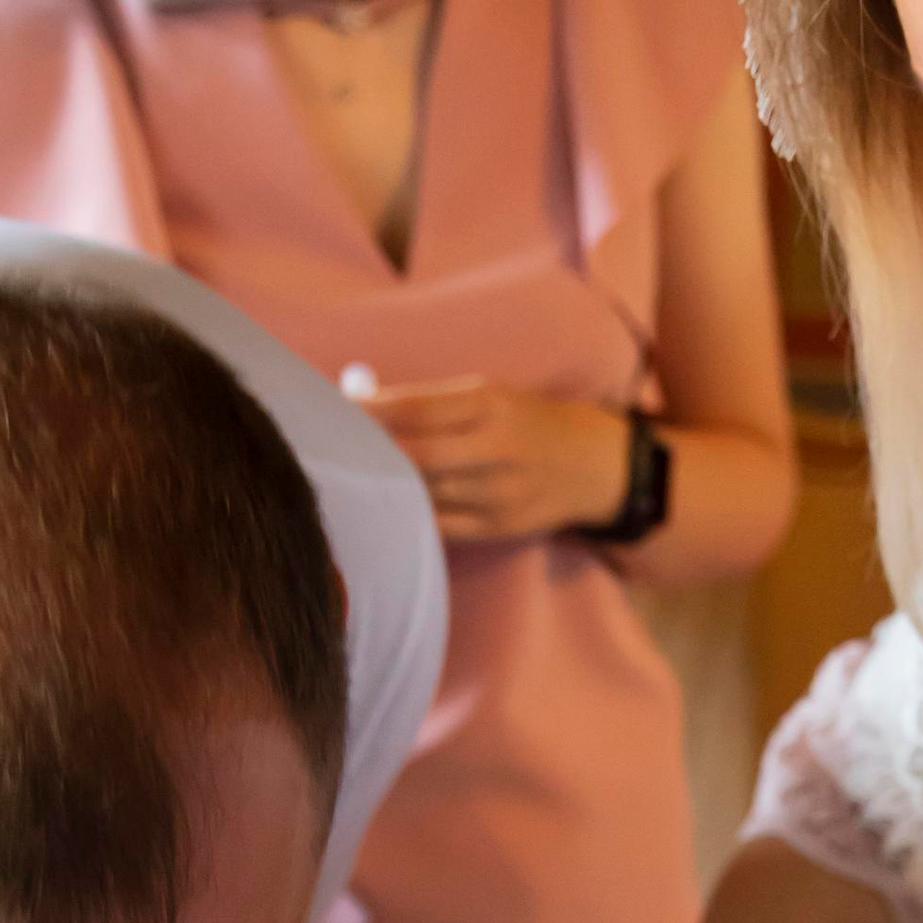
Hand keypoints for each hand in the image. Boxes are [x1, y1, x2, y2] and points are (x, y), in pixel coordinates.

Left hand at [356, 375, 629, 542]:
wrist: (591, 464)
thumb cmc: (525, 421)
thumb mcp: (490, 394)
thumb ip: (431, 401)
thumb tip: (359, 400)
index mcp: (491, 404)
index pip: (416, 407)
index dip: (369, 411)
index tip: (333, 409)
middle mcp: (496, 449)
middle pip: (416, 456)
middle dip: (369, 452)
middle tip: (331, 448)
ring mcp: (498, 494)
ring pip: (424, 494)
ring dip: (383, 485)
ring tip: (349, 476)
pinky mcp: (497, 528)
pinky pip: (438, 524)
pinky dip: (407, 513)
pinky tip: (385, 504)